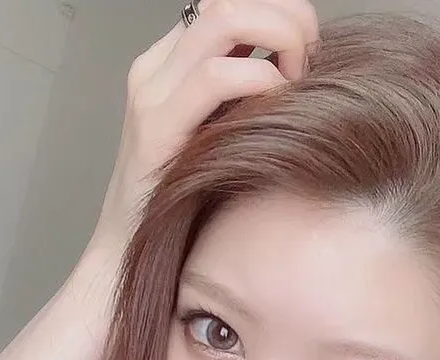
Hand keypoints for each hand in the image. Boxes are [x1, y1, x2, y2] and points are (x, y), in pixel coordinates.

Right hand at [90, 0, 318, 249]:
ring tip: (296, 83)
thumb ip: (245, 101)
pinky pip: (216, 76)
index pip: (230, 3)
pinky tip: (275, 108)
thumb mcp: (220, 138)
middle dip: (287, 16)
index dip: (277, 12)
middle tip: (311, 62)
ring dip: (279, 38)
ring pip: (225, 17)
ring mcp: (153, 92)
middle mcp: (157, 67)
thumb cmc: (182, 208)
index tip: (307, 54)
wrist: (127, 253)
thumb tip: (299, 74)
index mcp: (170, 63)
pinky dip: (259, 82)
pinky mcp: (157, 126)